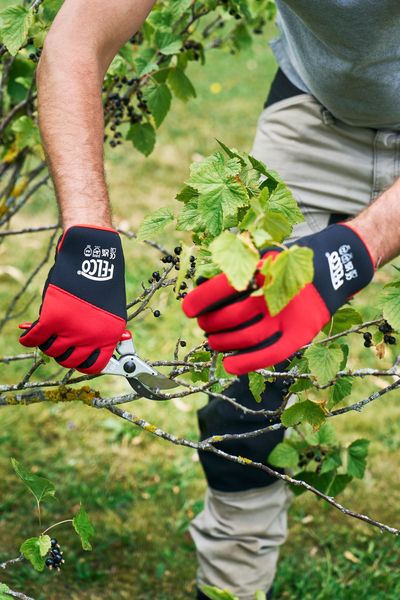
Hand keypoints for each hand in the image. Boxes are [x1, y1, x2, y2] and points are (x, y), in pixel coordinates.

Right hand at [19, 225, 126, 373]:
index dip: (82, 363)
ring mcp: (71, 329)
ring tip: (48, 334)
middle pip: (69, 361)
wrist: (91, 253)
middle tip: (60, 342)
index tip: (76, 357)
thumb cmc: (101, 279)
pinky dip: (29, 338)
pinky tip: (28, 336)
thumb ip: (101, 332)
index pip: (93, 366)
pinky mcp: (52, 318)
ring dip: (47, 344)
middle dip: (63, 353)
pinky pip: (35, 338)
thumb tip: (95, 351)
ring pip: (51, 350)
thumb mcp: (109, 311)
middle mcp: (91, 337)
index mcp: (108, 336)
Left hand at [182, 223, 374, 374]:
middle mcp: (274, 293)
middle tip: (204, 325)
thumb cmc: (285, 266)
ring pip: (246, 336)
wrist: (332, 269)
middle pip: (231, 316)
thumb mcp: (261, 258)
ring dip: (222, 342)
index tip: (188, 308)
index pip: (223, 286)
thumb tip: (202, 292)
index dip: (201, 300)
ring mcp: (289, 316)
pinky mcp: (300, 334)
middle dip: (210, 323)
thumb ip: (237, 272)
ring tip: (213, 342)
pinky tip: (229, 365)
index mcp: (262, 269)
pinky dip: (246, 363)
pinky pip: (270, 353)